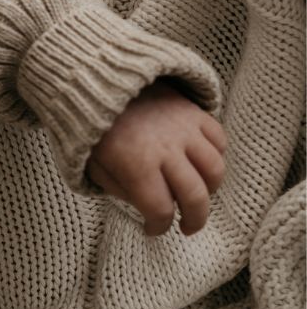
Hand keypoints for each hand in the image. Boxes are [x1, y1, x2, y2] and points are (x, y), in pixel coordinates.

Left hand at [86, 79, 225, 235]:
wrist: (96, 78)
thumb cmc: (90, 124)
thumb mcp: (91, 162)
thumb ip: (117, 189)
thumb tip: (144, 207)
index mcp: (135, 163)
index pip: (160, 209)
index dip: (158, 227)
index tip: (152, 230)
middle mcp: (166, 148)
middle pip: (195, 196)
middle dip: (194, 220)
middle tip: (186, 227)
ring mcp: (184, 128)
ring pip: (215, 170)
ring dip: (210, 189)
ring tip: (196, 195)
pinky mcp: (193, 111)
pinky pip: (219, 139)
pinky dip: (216, 156)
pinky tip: (200, 163)